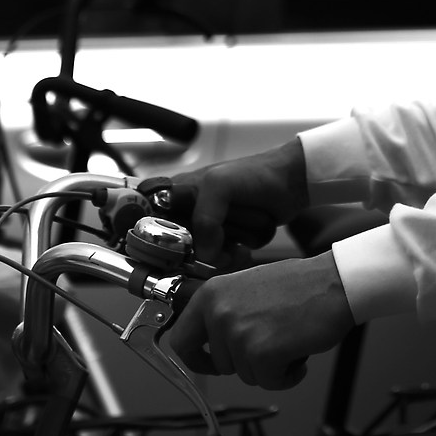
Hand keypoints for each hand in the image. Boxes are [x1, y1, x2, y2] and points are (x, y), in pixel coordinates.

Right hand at [108, 139, 307, 266]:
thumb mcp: (220, 186)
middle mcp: (188, 213)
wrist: (292, 183)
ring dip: (226, 250)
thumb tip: (202, 254)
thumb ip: (205, 219)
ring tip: (240, 234)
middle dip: (199, 252)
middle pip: (174, 251)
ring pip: (202, 259)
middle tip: (219, 243)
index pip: (144, 222)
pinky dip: (239, 254)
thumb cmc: (255, 174)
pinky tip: (247, 243)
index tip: (149, 254)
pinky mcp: (227, 241)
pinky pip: (223, 261)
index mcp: (176, 194)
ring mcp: (208, 229)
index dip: (144, 241)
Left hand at [163, 252, 354, 389]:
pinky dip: (288, 375)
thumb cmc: (300, 285)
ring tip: (289, 337)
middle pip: (221, 364)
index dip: (196, 359)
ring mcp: (239, 334)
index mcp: (211, 294)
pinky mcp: (262, 353)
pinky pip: (270, 382)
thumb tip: (213, 343)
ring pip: (247, 374)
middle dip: (247, 360)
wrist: (335, 282)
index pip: (181, 340)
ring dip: (271, 366)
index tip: (210, 364)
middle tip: (273, 339)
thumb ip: (224, 312)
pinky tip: (299, 352)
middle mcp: (218, 313)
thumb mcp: (247, 288)